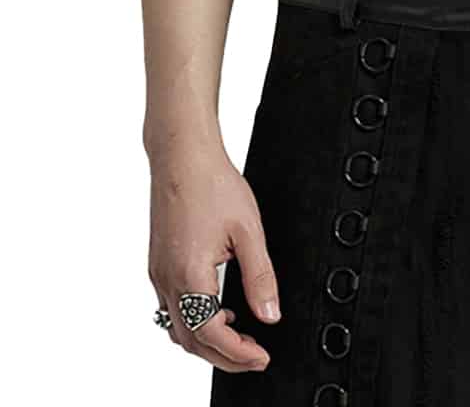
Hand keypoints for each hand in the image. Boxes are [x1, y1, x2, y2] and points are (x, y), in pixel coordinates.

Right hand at [148, 142, 280, 372]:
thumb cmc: (212, 184)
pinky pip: (171, 307)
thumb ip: (260, 277)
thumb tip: (270, 314)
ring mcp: (158, 273)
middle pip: (190, 340)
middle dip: (223, 356)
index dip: (237, 354)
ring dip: (205, 341)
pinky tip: (218, 307)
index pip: (210, 335)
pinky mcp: (157, 264)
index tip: (261, 357)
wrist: (182, 156)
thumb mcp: (248, 231)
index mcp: (189, 274)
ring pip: (177, 328)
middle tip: (254, 355)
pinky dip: (193, 320)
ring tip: (239, 336)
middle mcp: (167, 279)